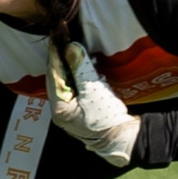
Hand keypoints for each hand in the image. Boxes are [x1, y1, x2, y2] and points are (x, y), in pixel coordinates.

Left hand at [47, 40, 139, 166]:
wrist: (124, 139)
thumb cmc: (108, 119)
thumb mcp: (93, 90)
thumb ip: (81, 68)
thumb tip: (71, 48)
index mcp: (58, 109)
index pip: (53, 76)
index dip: (55, 56)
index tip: (57, 39)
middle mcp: (60, 112)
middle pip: (56, 80)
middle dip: (60, 60)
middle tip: (62, 41)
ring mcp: (70, 113)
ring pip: (65, 84)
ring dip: (68, 68)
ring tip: (70, 50)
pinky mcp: (80, 111)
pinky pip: (73, 89)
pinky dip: (76, 77)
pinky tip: (80, 67)